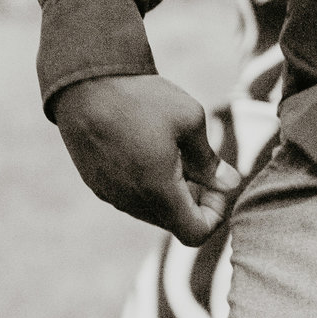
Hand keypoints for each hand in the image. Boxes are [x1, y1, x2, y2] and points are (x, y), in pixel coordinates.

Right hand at [53, 74, 241, 244]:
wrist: (86, 83)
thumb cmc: (142, 99)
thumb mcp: (189, 120)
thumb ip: (210, 161)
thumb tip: (230, 184)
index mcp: (159, 192)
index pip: (196, 233)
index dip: (215, 213)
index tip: (216, 182)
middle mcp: (132, 203)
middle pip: (174, 222)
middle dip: (195, 200)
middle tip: (200, 162)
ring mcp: (112, 195)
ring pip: (151, 210)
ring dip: (170, 191)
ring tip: (174, 150)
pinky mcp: (98, 184)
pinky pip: (131, 197)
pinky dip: (147, 184)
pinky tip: (148, 148)